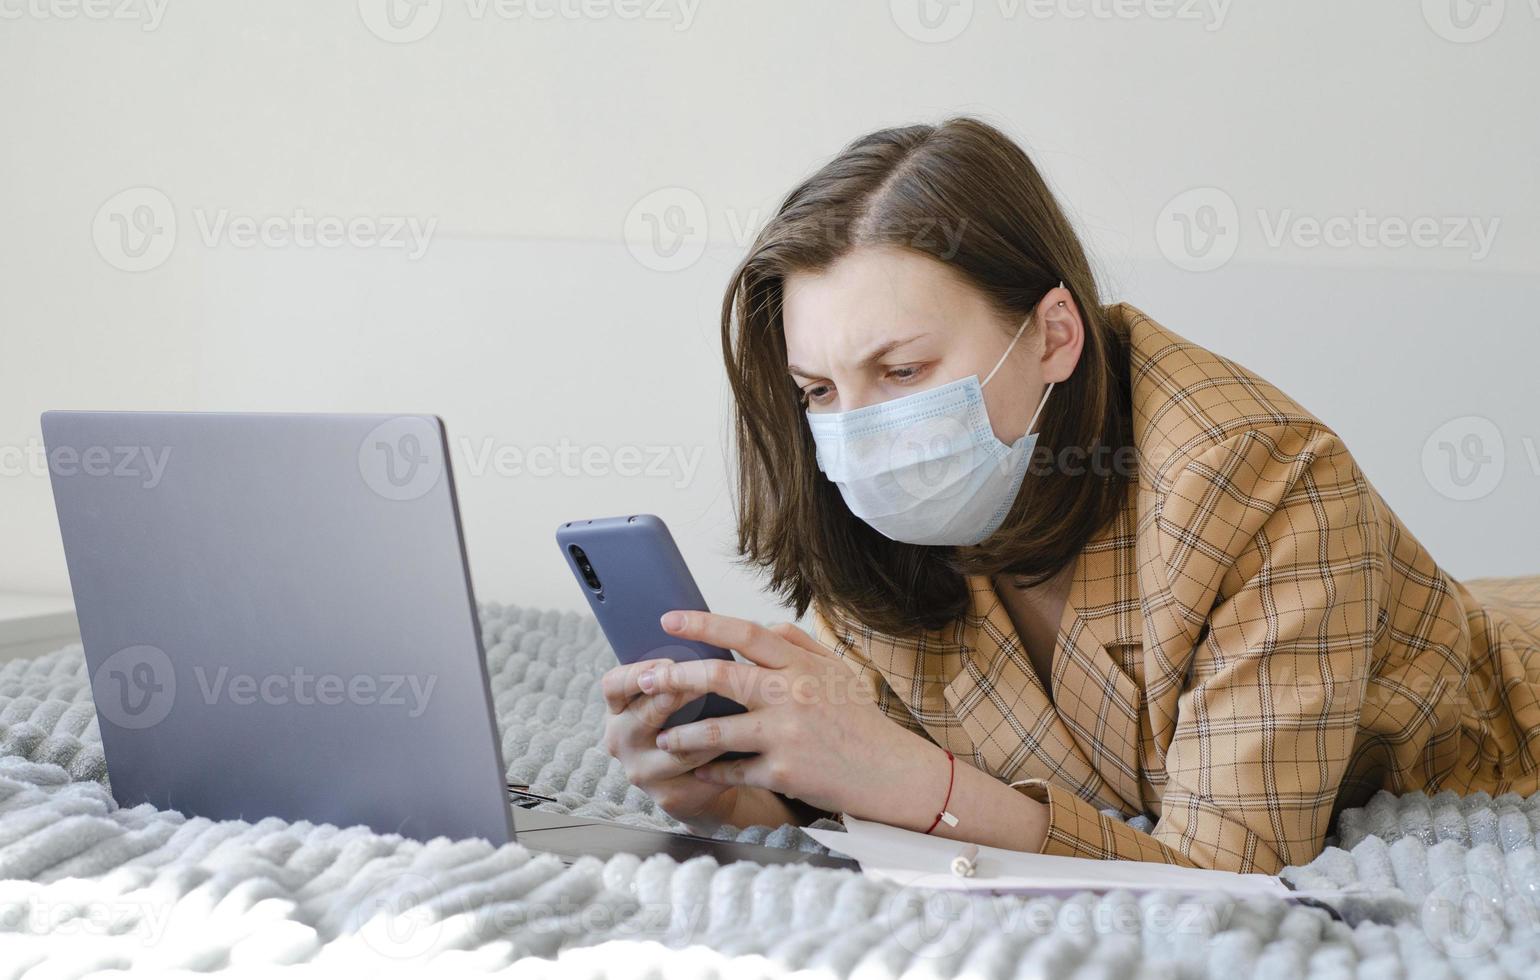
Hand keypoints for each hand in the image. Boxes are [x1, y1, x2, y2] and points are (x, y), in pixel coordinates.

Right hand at [600, 656, 741, 825]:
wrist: (697, 777)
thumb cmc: (687, 720)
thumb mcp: (674, 696)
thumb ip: (679, 672)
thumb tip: (706, 641)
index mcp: (618, 709)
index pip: (613, 685)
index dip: (640, 671)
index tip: (671, 659)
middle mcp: (621, 741)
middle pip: (645, 714)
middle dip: (680, 694)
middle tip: (712, 678)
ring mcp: (642, 772)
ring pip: (679, 748)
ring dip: (712, 728)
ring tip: (740, 710)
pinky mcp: (670, 796)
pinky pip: (702, 774)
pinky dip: (726, 758)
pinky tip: (746, 744)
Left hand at [631, 610, 943, 824]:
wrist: (889, 772)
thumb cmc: (859, 720)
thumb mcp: (837, 671)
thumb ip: (798, 645)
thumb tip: (761, 627)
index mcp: (802, 665)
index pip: (746, 634)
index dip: (704, 624)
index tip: (669, 619)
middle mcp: (792, 694)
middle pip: (719, 677)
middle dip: (674, 675)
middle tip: (644, 676)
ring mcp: (786, 735)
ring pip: (715, 730)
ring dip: (681, 733)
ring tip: (662, 735)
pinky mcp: (783, 772)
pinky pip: (732, 769)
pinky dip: (710, 770)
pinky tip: (696, 770)